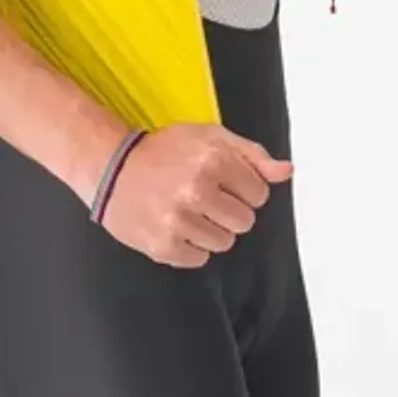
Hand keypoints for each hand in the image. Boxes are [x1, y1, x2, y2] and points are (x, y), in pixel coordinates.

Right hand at [97, 122, 291, 267]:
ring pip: (224, 243)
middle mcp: (196, 191)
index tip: (222, 182)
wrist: (111, 169)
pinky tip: (175, 225)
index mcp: (213, 160)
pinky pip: (200, 258)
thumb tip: (286, 171)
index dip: (243, 188)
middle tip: (203, 197)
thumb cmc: (163, 152)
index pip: (259, 194)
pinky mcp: (163, 246)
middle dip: (229, 210)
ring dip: (210, 230)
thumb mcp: (210, 137)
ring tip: (187, 210)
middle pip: (245, 222)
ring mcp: (178, 221)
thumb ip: (252, 155)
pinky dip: (190, 246)